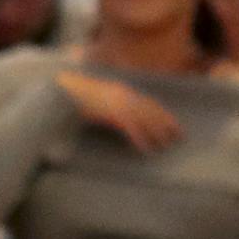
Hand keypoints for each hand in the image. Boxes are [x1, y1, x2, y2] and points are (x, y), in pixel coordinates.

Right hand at [55, 71, 182, 152]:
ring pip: (144, 119)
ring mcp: (117, 103)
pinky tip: (146, 149)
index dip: (162, 113)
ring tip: (165, 145)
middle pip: (150, 109)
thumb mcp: (94, 99)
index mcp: (120, 90)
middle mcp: (122, 94)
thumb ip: (107, 106)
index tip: (173, 123)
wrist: (60, 93)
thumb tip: (116, 116)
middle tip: (179, 135)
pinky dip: (141, 139)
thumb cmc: (73, 98)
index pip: (147, 101)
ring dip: (157, 132)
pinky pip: (130, 127)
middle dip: (166, 122)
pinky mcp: (110, 113)